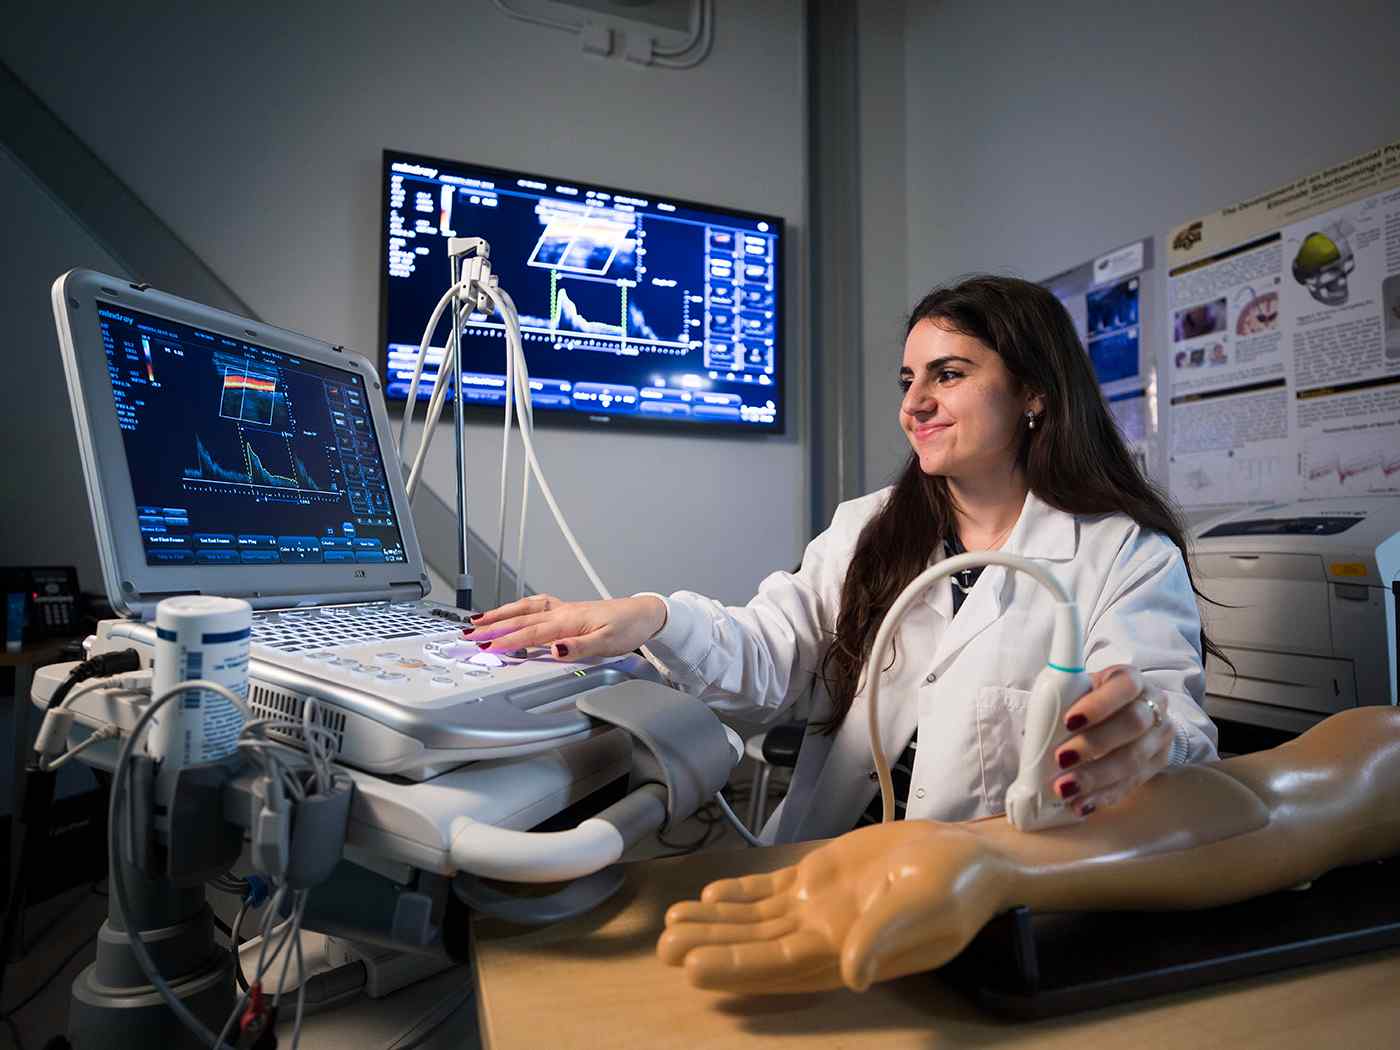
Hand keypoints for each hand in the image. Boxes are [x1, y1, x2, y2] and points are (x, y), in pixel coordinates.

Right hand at [466, 593, 666, 659]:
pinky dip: (518, 607)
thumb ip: (578, 647)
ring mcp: (563, 609)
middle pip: (520, 619)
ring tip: (478, 620)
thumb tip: (554, 650)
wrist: (643, 614)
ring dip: (500, 614)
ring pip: (524, 609)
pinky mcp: (567, 610)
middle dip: (492, 626)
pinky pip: (534, 606)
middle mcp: (562, 612)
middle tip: (469, 634)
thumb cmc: (627, 628)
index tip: (486, 647)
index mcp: (568, 621)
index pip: (531, 633)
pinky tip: (512, 610)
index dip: (507, 641)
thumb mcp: (607, 643)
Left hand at [657, 822, 1007, 992]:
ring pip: (755, 919)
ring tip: (672, 924)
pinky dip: (741, 894)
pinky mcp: (820, 877)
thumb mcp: (925, 911)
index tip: (695, 969)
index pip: (779, 965)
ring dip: (715, 923)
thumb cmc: (954, 888)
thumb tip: (852, 975)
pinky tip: (711, 896)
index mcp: (845, 949)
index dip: (738, 968)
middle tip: (664, 948)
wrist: (968, 856)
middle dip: (712, 947)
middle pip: (756, 945)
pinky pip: (771, 889)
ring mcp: (818, 905)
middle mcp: (823, 933)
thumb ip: (885, 939)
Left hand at [1052, 665, 1173, 817]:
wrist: (1135, 714)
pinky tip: (1081, 804)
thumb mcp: (1083, 689)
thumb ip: (1066, 700)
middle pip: (1132, 725)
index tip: (1068, 721)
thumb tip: (1034, 730)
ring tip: (1065, 789)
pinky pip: (1132, 784)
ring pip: (1133, 759)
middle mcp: (1153, 706)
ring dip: (1096, 777)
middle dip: (1094, 745)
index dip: (1098, 705)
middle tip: (1061, 759)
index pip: (1124, 687)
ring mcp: (1159, 737)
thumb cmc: (1096, 699)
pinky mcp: (1157, 765)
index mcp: (1131, 680)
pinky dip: (1103, 795)